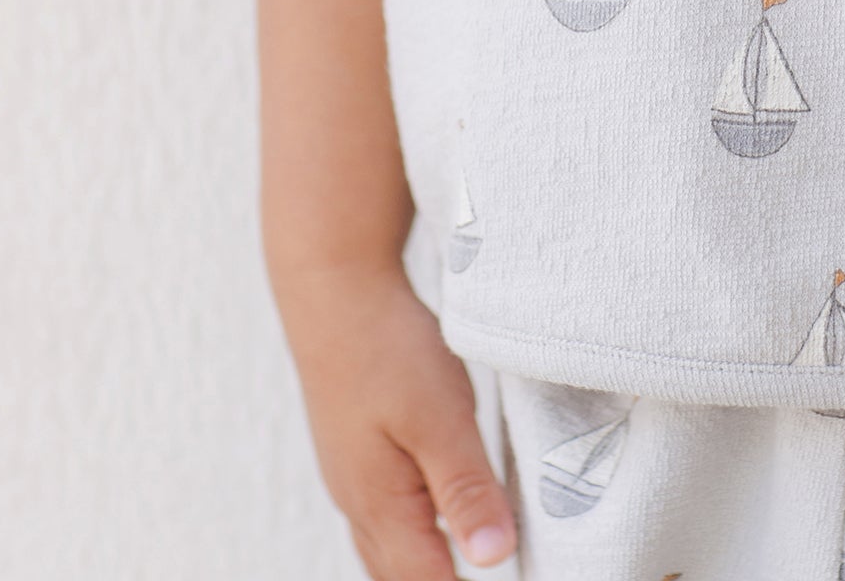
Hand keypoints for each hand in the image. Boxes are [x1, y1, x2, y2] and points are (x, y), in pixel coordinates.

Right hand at [276, 259, 516, 578]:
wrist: (334, 291)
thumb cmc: (387, 350)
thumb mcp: (441, 417)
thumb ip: (466, 490)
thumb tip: (494, 558)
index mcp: (382, 507)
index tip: (510, 576)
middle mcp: (360, 505)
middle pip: (401, 577)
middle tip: (487, 568)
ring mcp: (352, 479)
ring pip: (386, 551)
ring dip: (423, 566)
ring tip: (461, 561)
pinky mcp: (354, 452)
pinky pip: (381, 517)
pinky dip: (410, 534)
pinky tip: (432, 517)